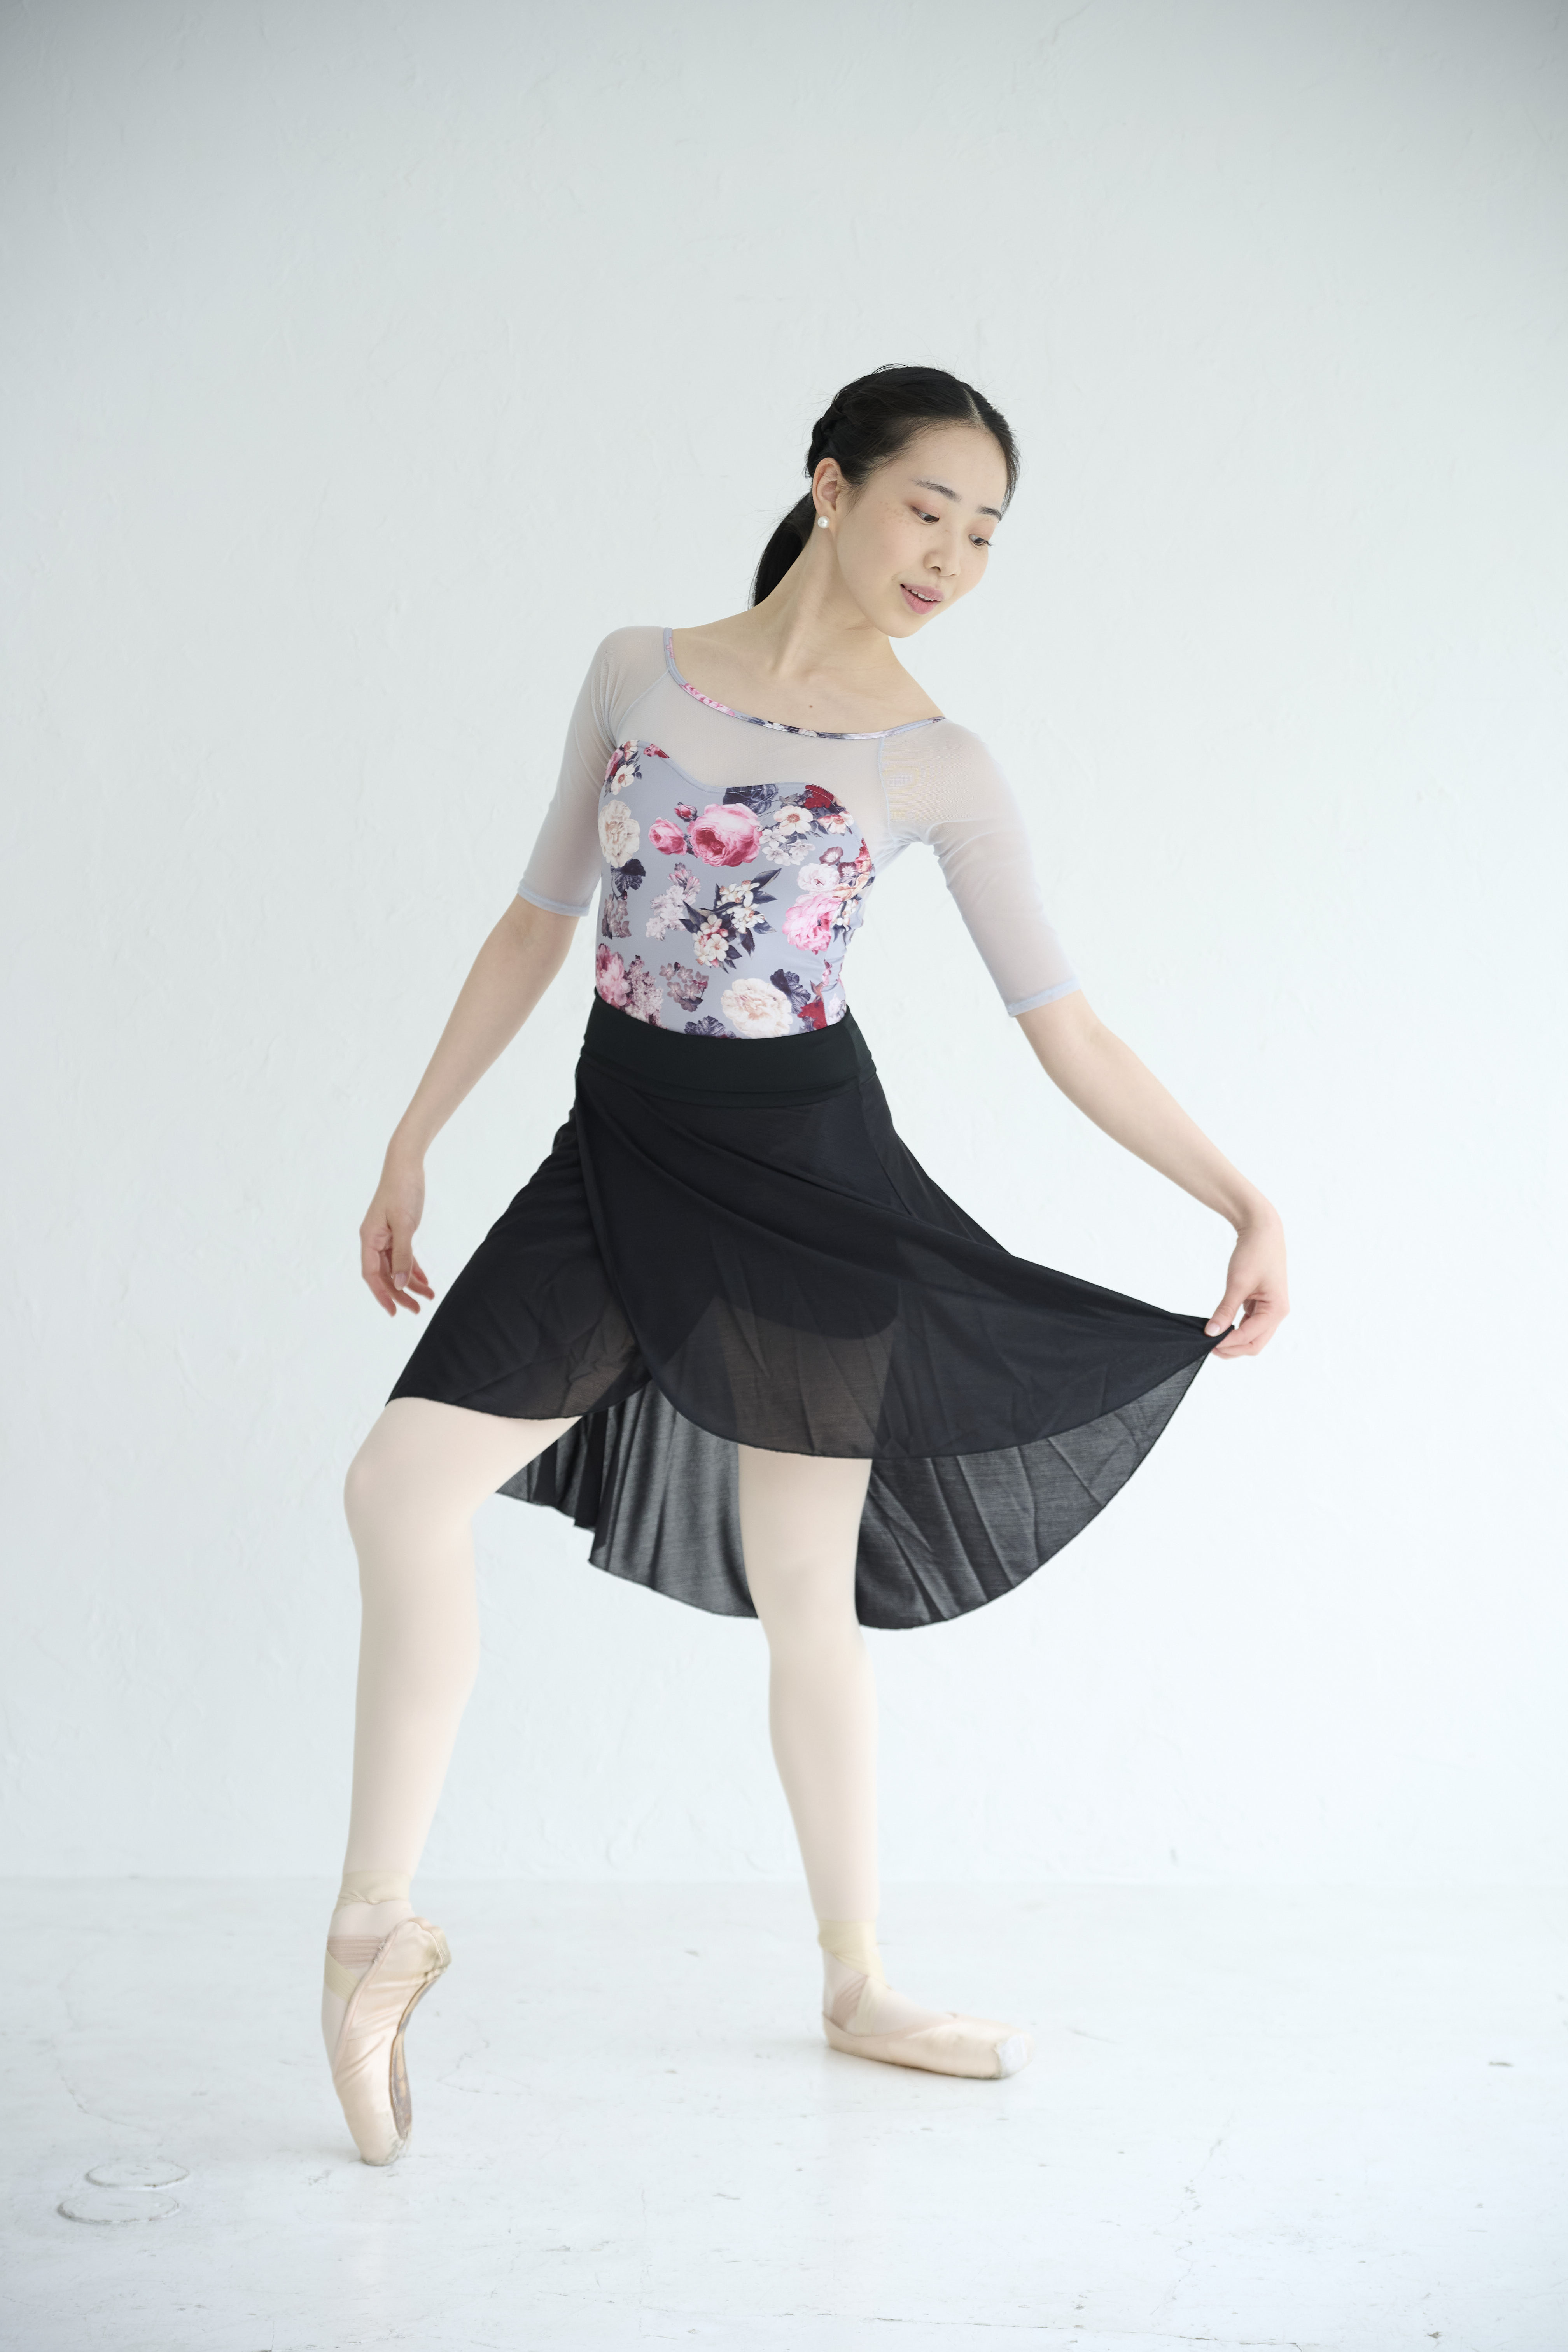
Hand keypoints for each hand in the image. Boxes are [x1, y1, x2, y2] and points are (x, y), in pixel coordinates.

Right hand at [359, 1155, 436, 1318]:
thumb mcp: (404, 1224)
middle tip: (418, 1310)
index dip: (382, 1295)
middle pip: (384, 1275)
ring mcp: (385, 1237)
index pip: (371, 1274)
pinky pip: (403, 1257)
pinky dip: (414, 1269)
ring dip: (411, 1283)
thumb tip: (401, 1283)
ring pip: (396, 1268)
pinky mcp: (397, 1232)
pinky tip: (425, 1281)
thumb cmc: (402, 1190)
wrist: (406, 1165)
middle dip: (401, 1294)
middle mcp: (374, 1240)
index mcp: (369, 1238)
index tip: (394, 1312)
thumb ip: (403, 1254)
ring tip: (429, 1297)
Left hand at [1205, 1213, 1288, 1358]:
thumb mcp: (1237, 1283)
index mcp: (1277, 1310)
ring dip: (1233, 1341)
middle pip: (1254, 1344)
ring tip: (1212, 1338)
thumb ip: (1225, 1311)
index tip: (1207, 1343)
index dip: (1228, 1343)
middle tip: (1208, 1346)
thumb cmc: (1254, 1253)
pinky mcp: (1262, 1304)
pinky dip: (1236, 1329)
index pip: (1250, 1337)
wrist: (1262, 1231)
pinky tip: (1221, 1328)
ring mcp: (1270, 1309)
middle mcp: (1277, 1313)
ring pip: (1252, 1336)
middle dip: (1232, 1348)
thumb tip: (1211, 1333)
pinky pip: (1249, 1324)